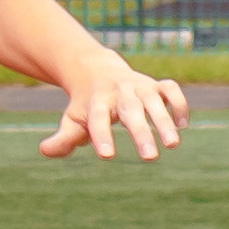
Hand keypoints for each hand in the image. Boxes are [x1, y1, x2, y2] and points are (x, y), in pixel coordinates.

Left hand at [41, 57, 189, 162]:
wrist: (95, 70)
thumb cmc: (85, 105)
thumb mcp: (71, 120)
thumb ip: (62, 138)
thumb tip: (45, 151)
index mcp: (96, 102)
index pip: (98, 120)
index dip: (102, 136)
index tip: (107, 156)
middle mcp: (119, 92)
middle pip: (131, 112)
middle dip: (141, 134)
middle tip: (150, 158)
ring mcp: (139, 86)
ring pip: (154, 101)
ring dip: (164, 122)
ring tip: (172, 145)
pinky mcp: (155, 85)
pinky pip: (171, 90)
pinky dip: (179, 104)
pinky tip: (182, 125)